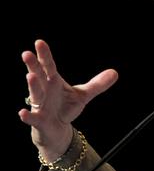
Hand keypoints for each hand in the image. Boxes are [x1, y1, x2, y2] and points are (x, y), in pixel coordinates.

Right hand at [19, 39, 117, 161]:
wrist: (57, 128)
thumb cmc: (65, 108)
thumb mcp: (83, 95)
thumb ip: (97, 84)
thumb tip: (115, 72)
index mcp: (53, 82)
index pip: (49, 66)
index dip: (44, 55)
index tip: (39, 42)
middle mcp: (44, 91)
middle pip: (38, 76)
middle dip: (33, 65)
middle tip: (27, 53)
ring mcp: (40, 105)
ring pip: (35, 94)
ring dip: (32, 85)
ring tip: (30, 76)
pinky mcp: (39, 120)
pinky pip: (32, 118)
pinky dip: (27, 116)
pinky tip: (22, 113)